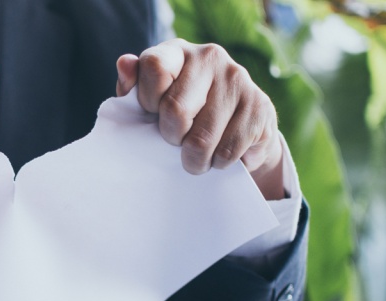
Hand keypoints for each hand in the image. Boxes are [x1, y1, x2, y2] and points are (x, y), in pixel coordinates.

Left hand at [115, 39, 284, 200]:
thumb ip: (132, 88)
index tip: (152, 113)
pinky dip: (218, 163)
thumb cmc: (181, 113)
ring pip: (202, 139)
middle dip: (171, 138)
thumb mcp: (150, 101)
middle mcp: (210, 57)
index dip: (147, 100)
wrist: (237, 129)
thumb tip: (124, 64)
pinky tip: (218, 153)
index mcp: (177, 51)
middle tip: (176, 141)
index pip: (154, 67)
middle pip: (176, 110)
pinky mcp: (261, 106)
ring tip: (195, 155)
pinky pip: (227, 151)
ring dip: (194, 159)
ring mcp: (238, 79)